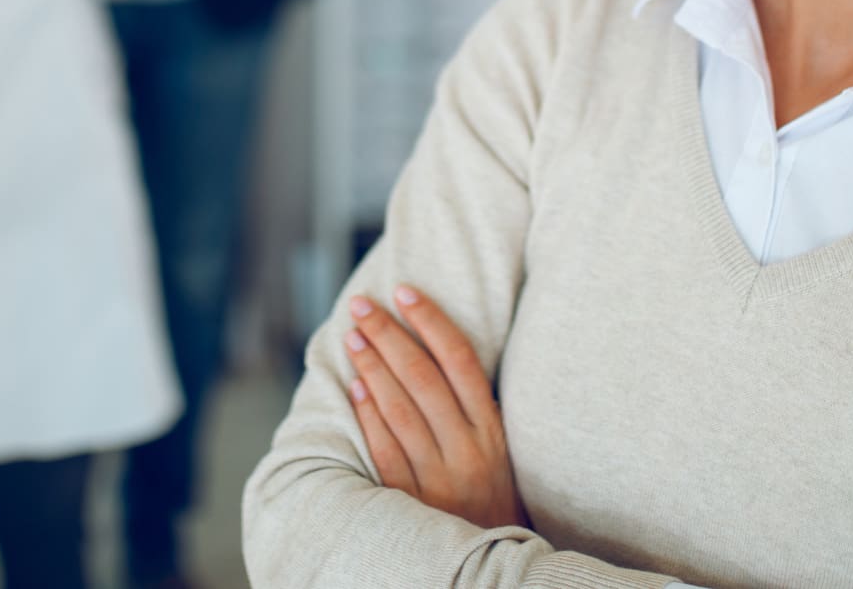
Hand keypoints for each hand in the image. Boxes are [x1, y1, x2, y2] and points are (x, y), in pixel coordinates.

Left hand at [344, 285, 523, 529]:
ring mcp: (438, 478)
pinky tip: (355, 386)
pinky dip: (369, 416)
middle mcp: (468, 451)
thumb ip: (474, 408)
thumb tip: (438, 349)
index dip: (431, 321)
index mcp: (492, 431)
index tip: (405, 291)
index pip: (460, 361)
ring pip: (400, 410)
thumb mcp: (499, 450)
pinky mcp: (411, 501)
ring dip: (372, 367)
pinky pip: (385, 450)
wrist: (491, 565)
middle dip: (389, 334)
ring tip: (354, 337)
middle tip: (363, 306)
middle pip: (422, 377)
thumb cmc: (492, 497)